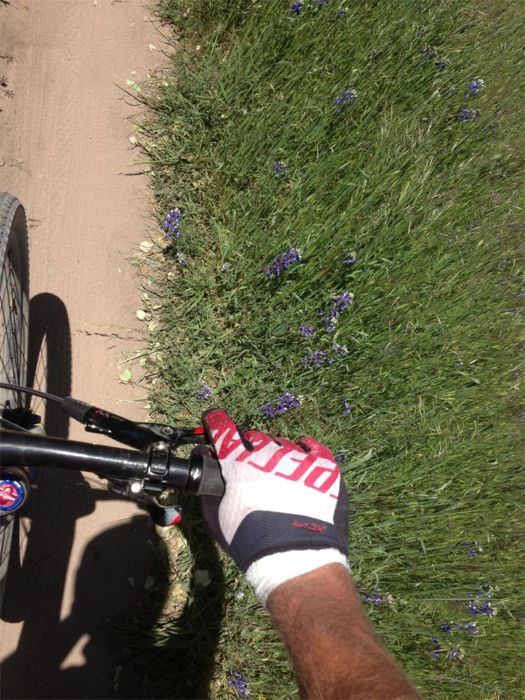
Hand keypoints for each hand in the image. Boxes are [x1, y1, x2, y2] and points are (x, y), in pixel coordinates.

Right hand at [197, 408, 348, 603]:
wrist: (295, 559)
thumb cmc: (250, 541)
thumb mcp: (217, 518)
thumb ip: (206, 486)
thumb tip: (203, 460)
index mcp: (238, 462)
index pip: (222, 428)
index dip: (216, 422)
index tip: (215, 420)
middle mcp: (267, 452)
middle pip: (254, 438)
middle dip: (250, 450)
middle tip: (252, 471)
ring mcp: (297, 457)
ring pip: (282, 444)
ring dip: (277, 456)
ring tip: (281, 480)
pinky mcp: (323, 465)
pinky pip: (311, 448)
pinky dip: (305, 453)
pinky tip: (302, 466)